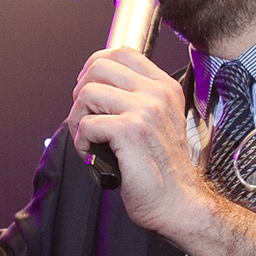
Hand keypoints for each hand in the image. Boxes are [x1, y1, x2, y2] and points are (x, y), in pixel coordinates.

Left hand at [66, 48, 213, 235]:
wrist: (178, 202)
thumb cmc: (162, 169)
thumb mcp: (157, 122)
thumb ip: (135, 99)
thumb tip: (94, 85)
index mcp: (164, 87)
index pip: (122, 53)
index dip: (95, 67)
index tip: (89, 91)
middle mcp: (157, 93)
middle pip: (98, 67)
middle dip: (81, 94)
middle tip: (87, 119)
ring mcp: (146, 110)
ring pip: (87, 93)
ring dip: (77, 119)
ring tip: (90, 140)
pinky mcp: (131, 131)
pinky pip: (86, 124)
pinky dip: (82, 143)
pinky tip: (94, 155)